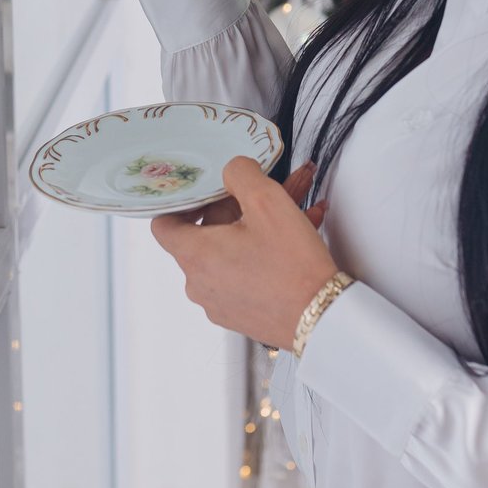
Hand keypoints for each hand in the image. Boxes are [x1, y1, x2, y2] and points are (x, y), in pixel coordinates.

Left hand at [149, 157, 338, 351]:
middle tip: (263, 195)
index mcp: (195, 255)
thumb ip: (240, 173)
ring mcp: (220, 301)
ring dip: (257, 227)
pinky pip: (244, 272)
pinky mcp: (241, 312)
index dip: (182, 202)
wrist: (324, 317)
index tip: (204, 192)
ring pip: (231, 251)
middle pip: (204, 234)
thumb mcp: (266, 200)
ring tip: (293, 210)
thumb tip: (232, 171)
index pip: (163, 224)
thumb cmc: (293, 266)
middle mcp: (200, 283)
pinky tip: (297, 233)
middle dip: (236, 208)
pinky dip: (263, 252)